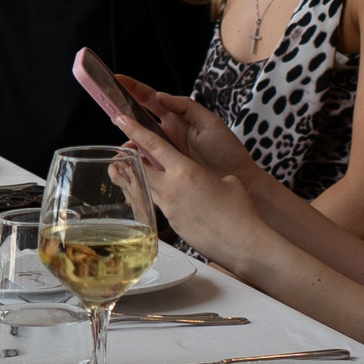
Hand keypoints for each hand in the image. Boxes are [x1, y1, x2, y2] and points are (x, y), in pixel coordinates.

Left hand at [110, 102, 264, 264]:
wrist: (242, 244)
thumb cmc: (240, 211)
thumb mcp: (227, 181)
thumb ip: (208, 175)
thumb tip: (206, 180)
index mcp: (185, 171)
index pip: (152, 145)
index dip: (134, 130)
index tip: (121, 119)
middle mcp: (171, 189)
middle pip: (138, 168)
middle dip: (128, 158)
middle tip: (123, 151)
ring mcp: (169, 209)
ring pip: (144, 189)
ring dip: (137, 179)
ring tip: (130, 173)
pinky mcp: (172, 226)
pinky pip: (157, 207)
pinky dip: (154, 198)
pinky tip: (159, 198)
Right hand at [115, 73, 260, 182]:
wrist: (240, 181)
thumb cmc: (227, 151)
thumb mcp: (210, 123)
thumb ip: (186, 107)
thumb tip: (160, 96)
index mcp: (177, 117)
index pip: (150, 99)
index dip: (133, 89)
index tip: (116, 78)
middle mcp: (168, 132)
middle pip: (139, 117)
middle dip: (121, 108)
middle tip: (105, 102)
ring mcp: (166, 150)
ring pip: (139, 139)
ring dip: (126, 135)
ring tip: (115, 131)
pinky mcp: (166, 168)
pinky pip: (145, 161)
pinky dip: (134, 158)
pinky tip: (127, 157)